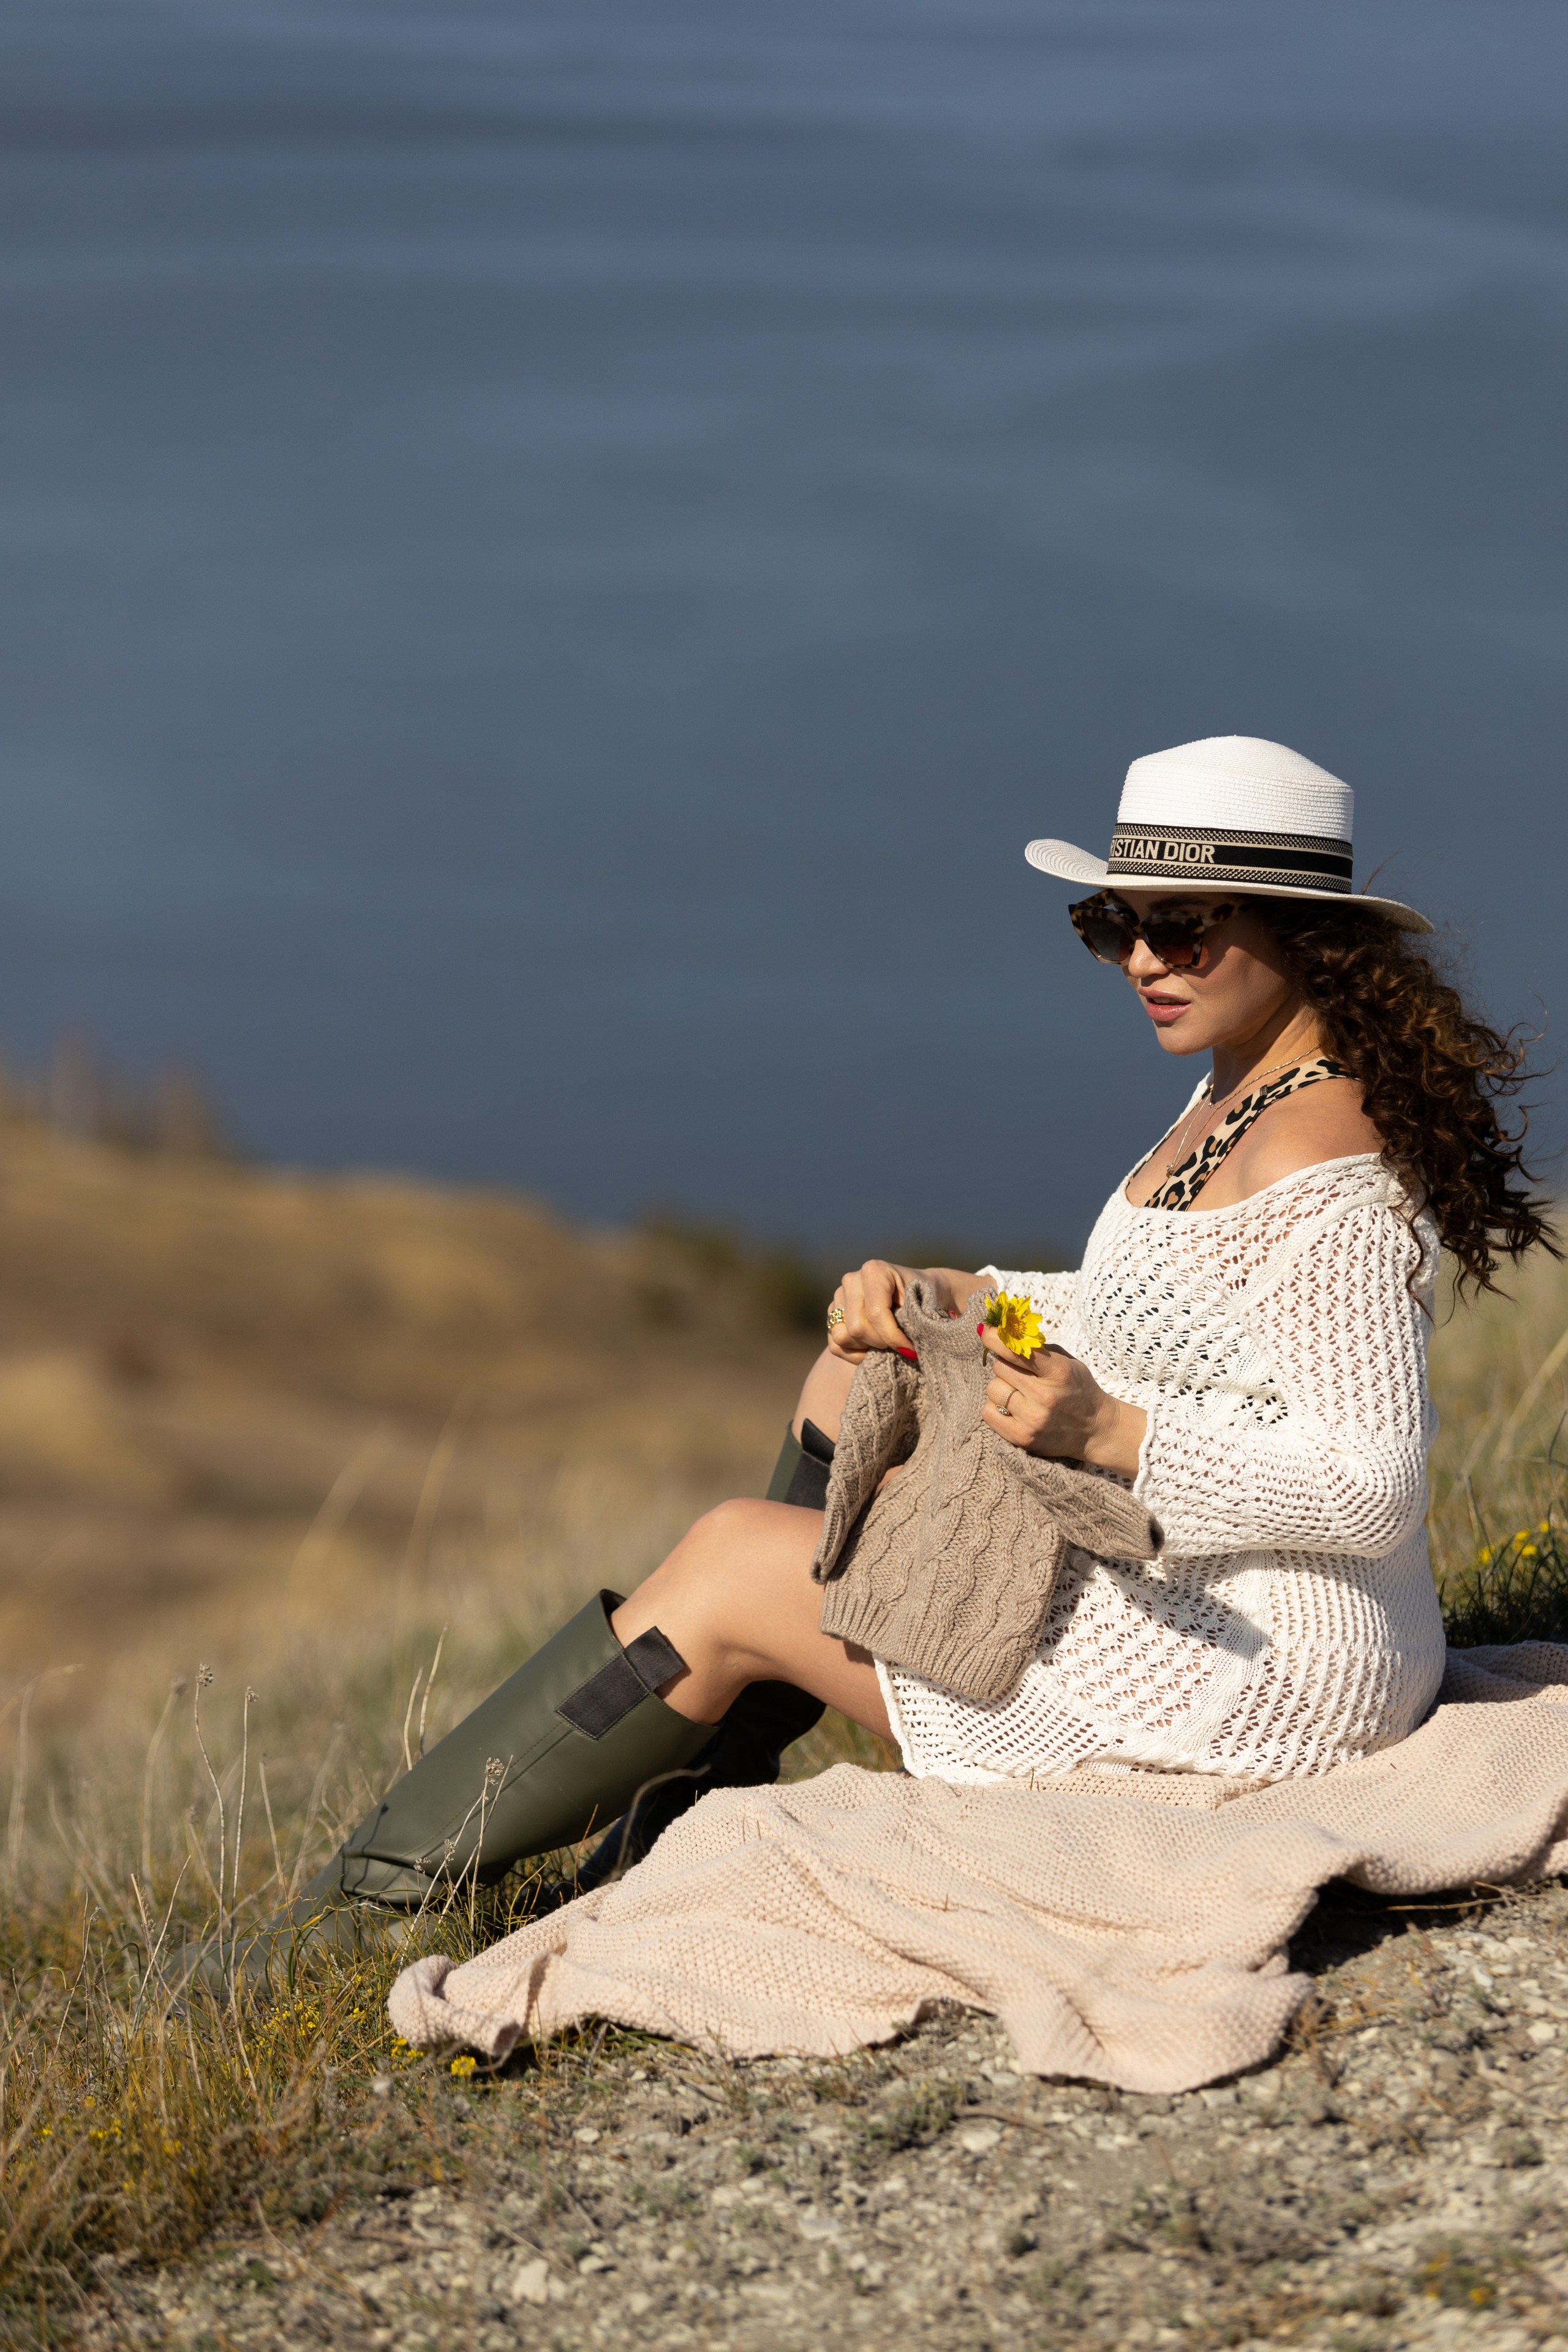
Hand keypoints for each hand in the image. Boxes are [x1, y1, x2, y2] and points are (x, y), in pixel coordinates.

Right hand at [826, 1261, 919, 1364]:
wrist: (916, 1292)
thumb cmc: (921, 1296)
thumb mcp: (923, 1302)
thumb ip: (911, 1321)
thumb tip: (902, 1348)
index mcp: (874, 1271)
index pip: (876, 1314)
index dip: (893, 1337)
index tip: (910, 1350)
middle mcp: (851, 1280)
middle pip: (857, 1327)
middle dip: (881, 1344)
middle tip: (900, 1346)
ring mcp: (839, 1297)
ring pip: (842, 1337)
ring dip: (867, 1348)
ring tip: (887, 1344)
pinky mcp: (832, 1314)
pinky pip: (835, 1345)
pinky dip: (854, 1354)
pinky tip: (873, 1349)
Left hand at [980, 1328, 1146, 1476]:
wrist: (1096, 1430)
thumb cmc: (1077, 1389)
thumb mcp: (1066, 1362)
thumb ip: (1036, 1348)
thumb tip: (999, 1332)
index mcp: (1058, 1371)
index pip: (1016, 1350)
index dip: (996, 1338)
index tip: (986, 1331)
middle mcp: (1044, 1395)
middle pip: (999, 1367)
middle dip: (1007, 1367)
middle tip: (1021, 1375)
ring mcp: (1032, 1419)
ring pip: (992, 1389)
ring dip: (1002, 1388)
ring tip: (1021, 1394)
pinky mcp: (1022, 1438)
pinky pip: (988, 1413)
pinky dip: (996, 1408)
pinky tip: (1013, 1409)